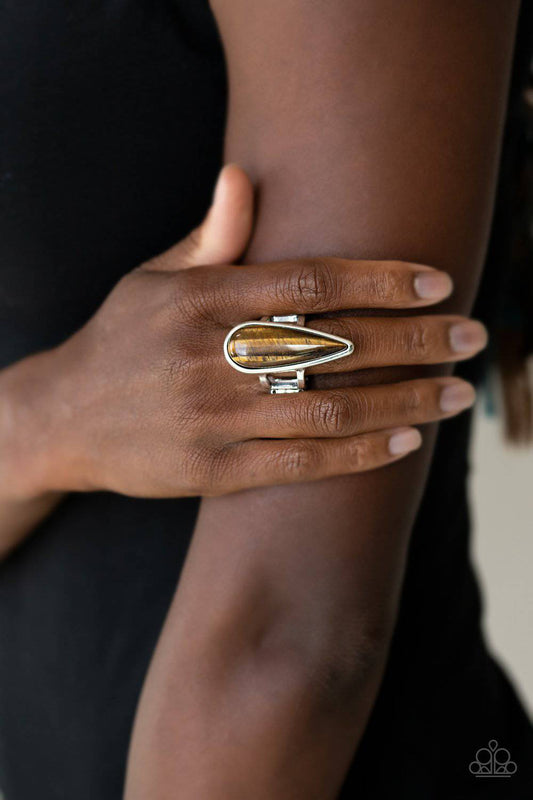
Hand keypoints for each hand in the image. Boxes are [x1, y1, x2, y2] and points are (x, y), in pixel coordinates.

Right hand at [4, 166, 485, 499]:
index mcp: (199, 300)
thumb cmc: (121, 340)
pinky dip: (358, 455)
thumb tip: (243, 177)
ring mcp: (211, 419)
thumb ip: (209, 239)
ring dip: (402, 401)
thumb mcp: (153, 280)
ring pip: (327, 410)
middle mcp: (207, 357)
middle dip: (413, 340)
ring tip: (453, 393)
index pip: (308, 282)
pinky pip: (299, 465)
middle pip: (333, 346)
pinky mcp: (212, 471)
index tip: (437, 282)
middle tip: (471, 337)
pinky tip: (404, 442)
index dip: (380, 279)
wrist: (65, 419)